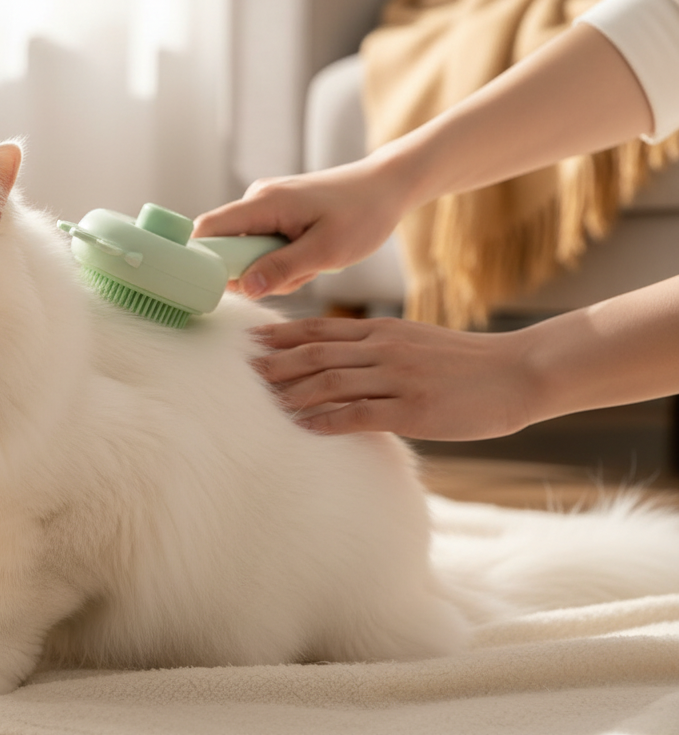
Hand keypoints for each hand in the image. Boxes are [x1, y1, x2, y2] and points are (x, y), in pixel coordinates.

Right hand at [192, 151, 415, 297]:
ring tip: (313, 264)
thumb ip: (282, 269)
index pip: (208, 230)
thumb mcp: (326, 251)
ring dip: (275, 269)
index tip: (219, 288)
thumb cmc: (363, 214)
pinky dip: (284, 260)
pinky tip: (311, 257)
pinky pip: (264, 246)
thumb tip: (244, 288)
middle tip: (295, 276)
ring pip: (249, 252)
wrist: (387, 187)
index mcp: (263, 203)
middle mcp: (256, 200)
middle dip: (254, 273)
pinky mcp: (276, 214)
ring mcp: (265, 206)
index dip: (202, 260)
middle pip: (228, 248)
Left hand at [254, 317, 539, 439]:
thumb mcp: (414, 343)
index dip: (280, 337)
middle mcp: (383, 349)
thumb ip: (376, 349)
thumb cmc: (466, 364)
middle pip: (314, 354)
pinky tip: (301, 427)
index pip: (318, 330)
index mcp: (382, 332)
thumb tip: (339, 362)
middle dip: (274, 364)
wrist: (518, 372)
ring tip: (259, 403)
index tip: (248, 343)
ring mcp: (397, 378)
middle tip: (240, 374)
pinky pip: (359, 413)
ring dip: (291, 393)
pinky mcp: (412, 409)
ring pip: (330, 382)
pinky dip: (326, 419)